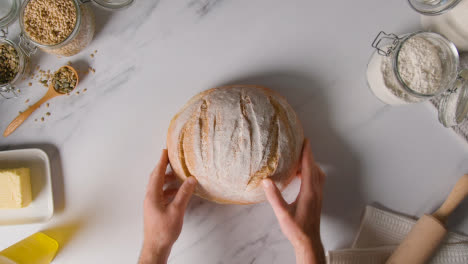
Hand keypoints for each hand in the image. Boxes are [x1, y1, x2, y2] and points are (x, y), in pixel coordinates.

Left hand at [139, 149, 196, 263]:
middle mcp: (150, 197)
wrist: (156, 246)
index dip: (161, 161)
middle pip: (156, 178)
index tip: (165, 150)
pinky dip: (169, 189)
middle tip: (172, 159)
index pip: (157, 173)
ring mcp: (152, 204)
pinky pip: (162, 194)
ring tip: (178, 175)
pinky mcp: (155, 210)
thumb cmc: (164, 230)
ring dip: (167, 179)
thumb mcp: (176, 210)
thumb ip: (184, 193)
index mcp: (152, 195)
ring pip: (159, 186)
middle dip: (164, 167)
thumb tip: (191, 179)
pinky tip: (178, 191)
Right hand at [262, 139, 325, 263]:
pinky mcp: (317, 199)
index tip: (306, 141)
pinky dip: (310, 172)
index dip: (307, 153)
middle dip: (308, 155)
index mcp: (309, 192)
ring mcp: (318, 195)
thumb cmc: (296, 229)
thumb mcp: (282, 213)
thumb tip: (266, 181)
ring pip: (317, 174)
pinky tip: (300, 175)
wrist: (308, 241)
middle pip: (315, 168)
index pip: (309, 168)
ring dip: (310, 164)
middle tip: (300, 145)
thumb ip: (274, 197)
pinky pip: (316, 180)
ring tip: (298, 159)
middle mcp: (316, 192)